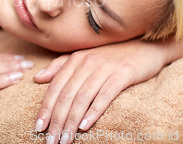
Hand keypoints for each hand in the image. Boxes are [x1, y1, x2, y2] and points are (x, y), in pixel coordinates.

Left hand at [33, 39, 169, 143]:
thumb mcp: (84, 58)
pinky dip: (94, 111)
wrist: (146, 47)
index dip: (45, 108)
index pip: (55, 87)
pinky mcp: (122, 74)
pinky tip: (85, 126)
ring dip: (72, 121)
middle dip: (57, 120)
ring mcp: (104, 68)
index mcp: (75, 59)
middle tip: (51, 141)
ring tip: (65, 140)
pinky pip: (105, 94)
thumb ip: (60, 66)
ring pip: (82, 98)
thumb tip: (37, 78)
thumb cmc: (112, 56)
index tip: (38, 127)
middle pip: (66, 95)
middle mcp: (87, 62)